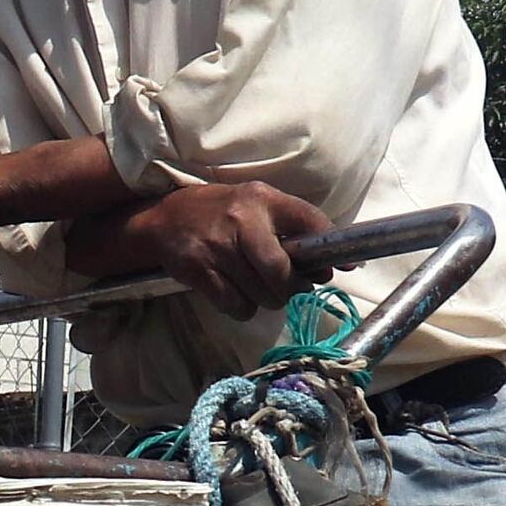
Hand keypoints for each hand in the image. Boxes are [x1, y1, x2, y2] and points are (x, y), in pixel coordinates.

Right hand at [87, 180, 338, 316]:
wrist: (164, 220)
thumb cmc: (222, 213)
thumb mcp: (256, 205)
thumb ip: (293, 226)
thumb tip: (337, 263)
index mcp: (262, 199)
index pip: (309, 220)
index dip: (329, 249)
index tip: (341, 267)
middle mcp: (241, 220)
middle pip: (282, 273)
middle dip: (292, 288)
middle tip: (288, 286)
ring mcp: (218, 247)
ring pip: (263, 295)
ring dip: (267, 299)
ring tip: (257, 286)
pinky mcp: (199, 272)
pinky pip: (238, 306)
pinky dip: (243, 307)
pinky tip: (236, 292)